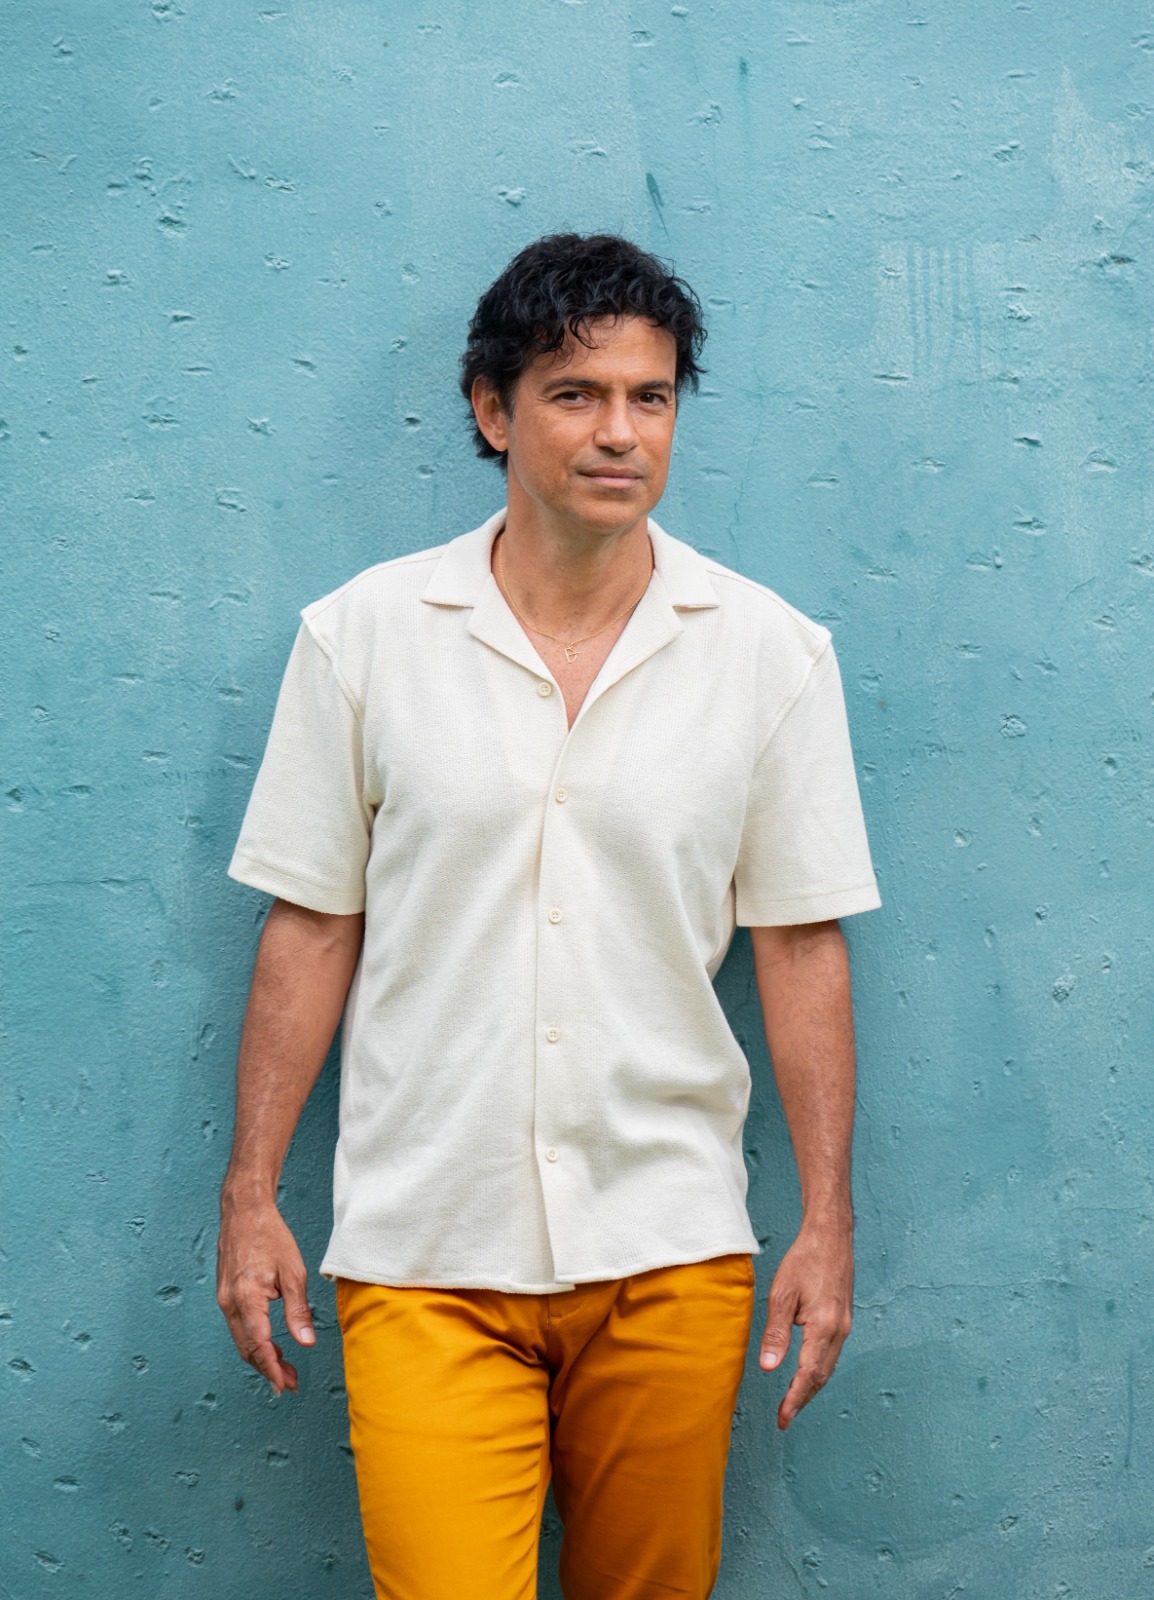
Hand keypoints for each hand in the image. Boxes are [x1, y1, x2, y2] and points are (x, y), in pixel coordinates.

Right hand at [216, 1197, 314, 1393]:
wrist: (244, 1211)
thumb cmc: (270, 1236)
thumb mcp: (293, 1272)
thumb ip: (298, 1310)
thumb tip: (305, 1343)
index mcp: (247, 1298)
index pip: (258, 1345)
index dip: (272, 1369)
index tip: (284, 1386)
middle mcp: (229, 1303)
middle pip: (247, 1348)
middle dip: (268, 1369)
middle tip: (290, 1382)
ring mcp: (224, 1299)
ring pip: (241, 1339)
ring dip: (261, 1357)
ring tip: (284, 1368)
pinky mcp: (225, 1295)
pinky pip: (238, 1327)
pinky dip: (253, 1341)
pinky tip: (269, 1344)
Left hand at [759, 1218, 852, 1428]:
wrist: (831, 1236)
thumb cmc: (804, 1260)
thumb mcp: (781, 1294)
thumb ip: (775, 1333)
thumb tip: (767, 1367)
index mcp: (824, 1327)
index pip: (808, 1374)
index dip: (795, 1399)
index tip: (783, 1418)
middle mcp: (839, 1331)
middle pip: (821, 1376)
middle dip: (802, 1399)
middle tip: (784, 1417)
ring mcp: (844, 1326)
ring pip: (828, 1367)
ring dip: (811, 1386)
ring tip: (792, 1401)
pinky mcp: (843, 1319)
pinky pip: (832, 1353)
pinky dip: (818, 1369)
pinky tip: (806, 1372)